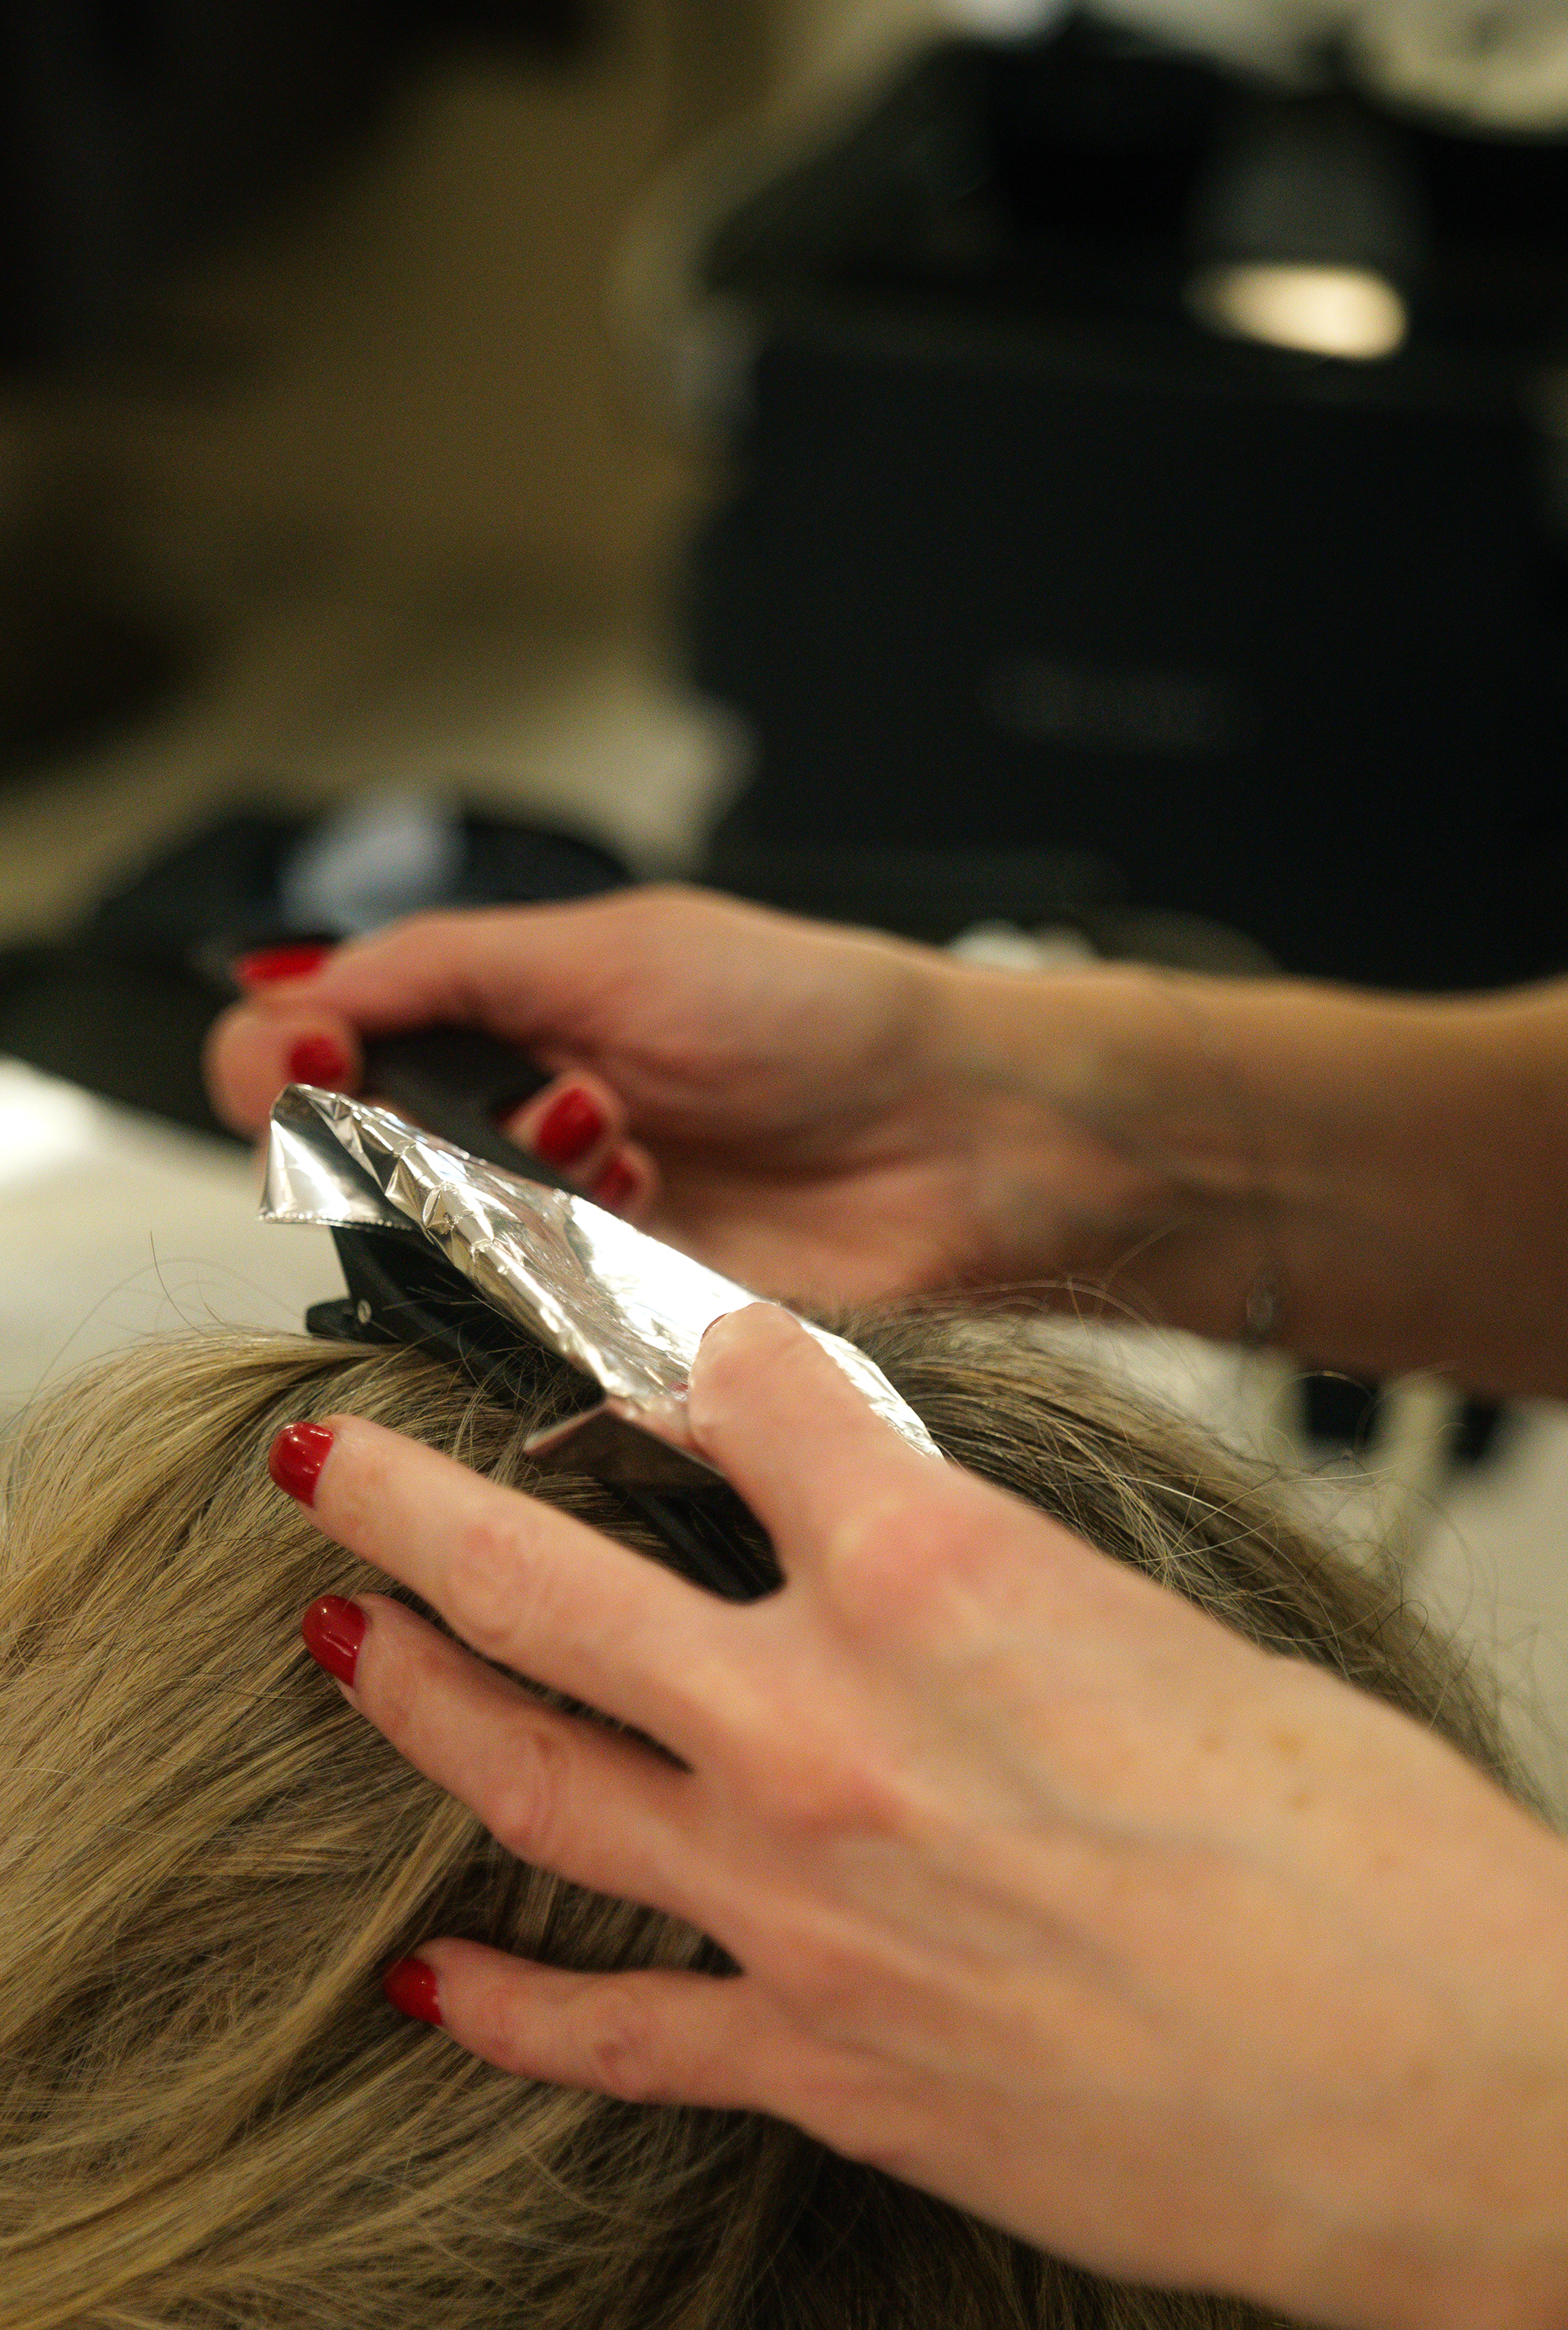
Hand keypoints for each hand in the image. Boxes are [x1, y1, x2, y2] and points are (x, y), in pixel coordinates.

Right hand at [205, 886, 1184, 1303]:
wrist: (966, 1135)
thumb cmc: (821, 1018)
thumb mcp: (615, 950)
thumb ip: (440, 968)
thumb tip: (286, 989)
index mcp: (496, 1027)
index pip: (312, 1055)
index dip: (289, 1063)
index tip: (325, 1057)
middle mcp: (509, 1142)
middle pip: (352, 1165)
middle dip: (414, 1134)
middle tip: (522, 1099)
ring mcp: (558, 1244)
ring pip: (432, 1256)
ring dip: (515, 1199)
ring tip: (628, 1146)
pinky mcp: (612, 1338)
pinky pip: (523, 1337)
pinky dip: (567, 1283)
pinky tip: (650, 1222)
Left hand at [275, 1303, 1567, 2329]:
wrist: (1435, 2089)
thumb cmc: (1367, 1859)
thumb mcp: (1177, 1643)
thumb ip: (1003, 1600)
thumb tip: (930, 1580)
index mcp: (939, 1574)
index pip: (751, 1397)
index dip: (689, 1351)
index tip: (648, 1347)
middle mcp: (825, 1722)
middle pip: (547, 1577)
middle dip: (413, 1503)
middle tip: (326, 1465)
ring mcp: (795, 1903)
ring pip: (530, 1775)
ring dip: (410, 1697)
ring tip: (334, 1643)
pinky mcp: (820, 2063)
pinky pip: (614, 2032)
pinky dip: (510, 2005)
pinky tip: (431, 1980)